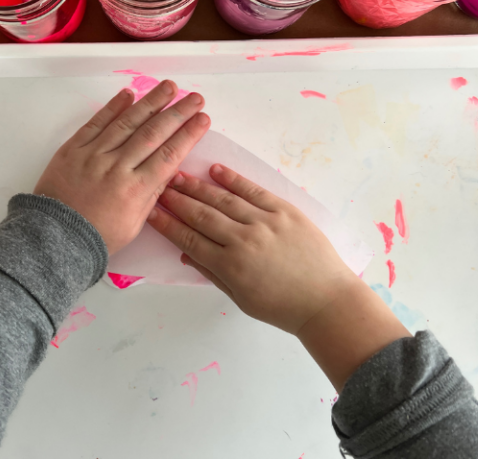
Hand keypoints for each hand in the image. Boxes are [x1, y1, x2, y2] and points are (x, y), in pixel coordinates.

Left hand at [34, 80, 209, 254]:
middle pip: (153, 133)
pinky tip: (129, 94)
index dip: (188, 134)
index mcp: (135, 190)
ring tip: (169, 87)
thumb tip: (168, 169)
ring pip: (128, 122)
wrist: (55, 237)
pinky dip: (113, 107)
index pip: (169, 154)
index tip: (203, 119)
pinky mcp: (74, 148)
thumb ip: (151, 194)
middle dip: (177, 112)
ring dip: (151, 102)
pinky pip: (96, 123)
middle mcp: (117, 168)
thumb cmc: (97, 235)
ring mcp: (94, 155)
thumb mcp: (134, 224)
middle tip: (195, 98)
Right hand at [147, 165, 409, 389]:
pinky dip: (233, 180)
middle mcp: (244, 240)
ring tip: (178, 176)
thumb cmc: (283, 307)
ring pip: (223, 200)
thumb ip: (212, 275)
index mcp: (231, 266)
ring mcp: (265, 222)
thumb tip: (185, 255)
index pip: (189, 240)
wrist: (327, 301)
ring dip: (197, 187)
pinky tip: (215, 170)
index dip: (167, 225)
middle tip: (158, 188)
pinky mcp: (285, 211)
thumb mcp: (241, 299)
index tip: (150, 213)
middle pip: (201, 215)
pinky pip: (254, 191)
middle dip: (176, 201)